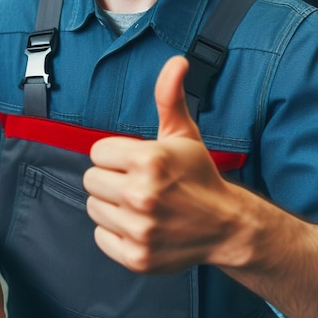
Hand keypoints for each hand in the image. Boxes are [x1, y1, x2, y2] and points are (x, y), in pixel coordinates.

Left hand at [83, 56, 238, 272]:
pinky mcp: (136, 257)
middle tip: (137, 183)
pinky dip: (115, 231)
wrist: (226, 226)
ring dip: (111, 204)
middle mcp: (141, 195)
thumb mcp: (183, 133)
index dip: (115, 155)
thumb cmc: (198, 175)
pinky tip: (139, 225)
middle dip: (111, 178)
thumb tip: (176, 61)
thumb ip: (170, 96)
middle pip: (91, 179)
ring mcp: (139, 229)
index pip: (96, 152)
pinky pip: (101, 235)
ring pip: (93, 207)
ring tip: (140, 204)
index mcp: (148, 160)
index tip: (136, 162)